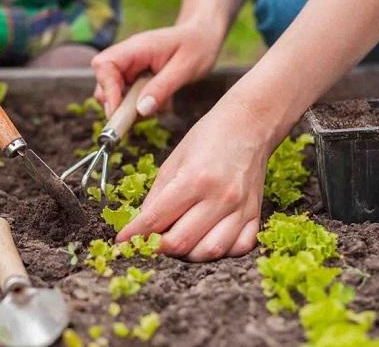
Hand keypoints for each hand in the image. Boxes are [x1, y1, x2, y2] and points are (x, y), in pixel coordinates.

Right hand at [91, 18, 224, 116]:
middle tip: (139, 117)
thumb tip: (141, 110)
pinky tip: (160, 103)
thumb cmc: (197, 45)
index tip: (119, 111)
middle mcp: (128, 57)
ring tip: (157, 107)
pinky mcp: (136, 78)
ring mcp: (130, 68)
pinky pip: (127, 97)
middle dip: (116, 104)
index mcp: (136, 48)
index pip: (104, 65)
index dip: (107, 90)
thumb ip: (162, 88)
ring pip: (113, 93)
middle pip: (103, 82)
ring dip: (130, 108)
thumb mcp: (185, 68)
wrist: (204, 35)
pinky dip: (139, 107)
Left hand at [116, 96, 273, 261]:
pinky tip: (207, 240)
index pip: (156, 220)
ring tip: (177, 242)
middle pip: (181, 242)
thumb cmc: (208, 138)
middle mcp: (220, 197)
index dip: (134, 235)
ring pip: (210, 252)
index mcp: (194, 179)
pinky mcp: (256, 214)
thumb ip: (156, 196)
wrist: (249, 125)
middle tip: (148, 243)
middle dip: (157, 248)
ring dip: (187, 255)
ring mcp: (241, 209)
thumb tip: (141, 225)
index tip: (122, 242)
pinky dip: (220, 251)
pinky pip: (239, 249)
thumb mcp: (172, 161)